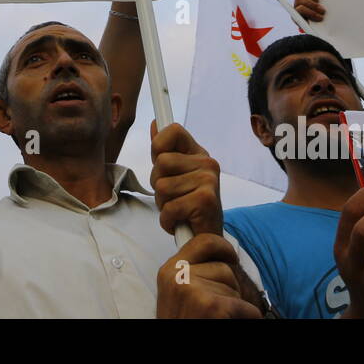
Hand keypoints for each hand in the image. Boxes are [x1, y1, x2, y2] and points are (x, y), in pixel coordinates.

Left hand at [150, 120, 222, 236]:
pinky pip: (168, 207)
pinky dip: (168, 220)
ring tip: (178, 210)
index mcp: (199, 154)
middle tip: (173, 198)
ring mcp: (209, 180)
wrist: (208, 240)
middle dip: (158, 184)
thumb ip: (164, 150)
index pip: (172, 130)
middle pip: (161, 162)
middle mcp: (208, 163)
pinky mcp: (205, 200)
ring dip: (163, 205)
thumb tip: (155, 123)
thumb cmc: (189, 207)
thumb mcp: (175, 175)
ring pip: (161, 186)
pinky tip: (180, 222)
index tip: (161, 164)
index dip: (158, 146)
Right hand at [156, 233, 263, 318]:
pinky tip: (230, 321)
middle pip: (224, 268)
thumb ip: (191, 272)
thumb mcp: (177, 293)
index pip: (203, 241)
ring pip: (234, 287)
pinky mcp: (211, 307)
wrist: (174, 345)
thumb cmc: (183, 319)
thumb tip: (220, 253)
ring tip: (218, 317)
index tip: (231, 256)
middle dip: (229, 286)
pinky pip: (246, 306)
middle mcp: (177, 277)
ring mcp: (193, 291)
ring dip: (235, 303)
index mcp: (169, 270)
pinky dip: (247, 317)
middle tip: (217, 306)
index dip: (223, 247)